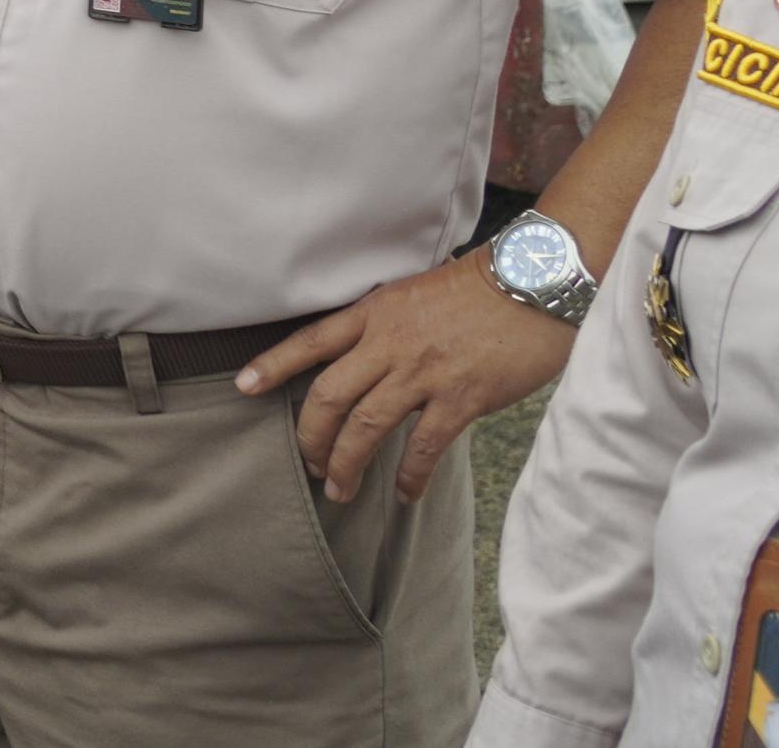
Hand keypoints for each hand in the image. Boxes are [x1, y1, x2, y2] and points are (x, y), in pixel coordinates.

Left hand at [237, 251, 573, 504]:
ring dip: (346, 464)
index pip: (310, 340)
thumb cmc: (479, 290)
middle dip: (310, 435)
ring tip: (339, 490)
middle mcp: (389, 343)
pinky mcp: (461, 398)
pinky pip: (423, 446)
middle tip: (308, 464)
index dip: (273, 364)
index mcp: (374, 313)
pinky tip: (402, 493)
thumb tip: (365, 362)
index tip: (243, 386)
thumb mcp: (414, 295)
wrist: (535, 284)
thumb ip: (385, 327)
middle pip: (328, 394)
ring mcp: (423, 372)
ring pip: (366, 425)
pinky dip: (409, 474)